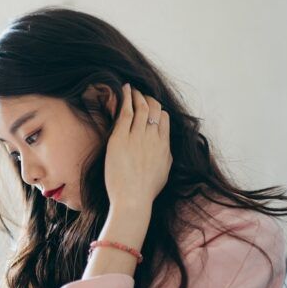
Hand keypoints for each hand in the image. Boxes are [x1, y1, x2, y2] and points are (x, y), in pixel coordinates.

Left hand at [104, 83, 171, 207]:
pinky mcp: (120, 138)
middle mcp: (153, 138)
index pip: (164, 119)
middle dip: (147, 98)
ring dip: (136, 95)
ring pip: (140, 107)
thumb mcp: (164, 172)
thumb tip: (166, 148)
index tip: (150, 107)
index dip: (157, 110)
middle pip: (153, 109)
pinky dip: (125, 98)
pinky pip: (125, 112)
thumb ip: (166, 156)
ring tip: (130, 88)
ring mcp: (137, 137)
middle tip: (139, 93)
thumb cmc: (146, 191)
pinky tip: (123, 90)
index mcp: (164, 145)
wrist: (133, 199)